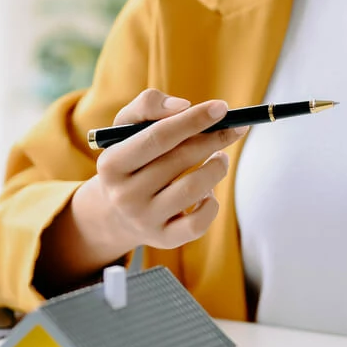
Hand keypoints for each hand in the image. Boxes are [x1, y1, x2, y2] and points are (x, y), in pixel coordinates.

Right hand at [79, 88, 247, 252]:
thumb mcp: (125, 128)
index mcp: (112, 164)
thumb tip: (183, 106)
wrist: (115, 212)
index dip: (193, 120)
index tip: (222, 108)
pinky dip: (212, 203)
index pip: (158, 137)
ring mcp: (144, 220)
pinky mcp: (163, 240)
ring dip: (217, 168)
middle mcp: (124, 195)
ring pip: (194, 189)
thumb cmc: (129, 159)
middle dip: (214, 139)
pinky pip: (199, 223)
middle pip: (180, 160)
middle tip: (234, 129)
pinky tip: (208, 191)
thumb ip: (148, 106)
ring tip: (220, 159)